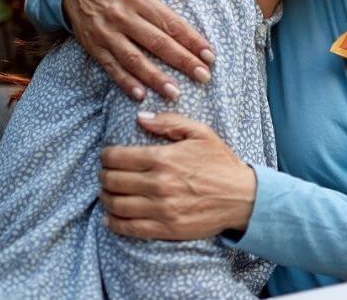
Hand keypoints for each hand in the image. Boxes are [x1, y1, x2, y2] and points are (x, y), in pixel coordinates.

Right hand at [65, 0, 214, 99]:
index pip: (170, 22)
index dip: (192, 39)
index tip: (210, 55)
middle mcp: (123, 16)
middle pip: (157, 43)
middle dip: (182, 61)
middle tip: (204, 77)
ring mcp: (106, 33)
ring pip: (134, 59)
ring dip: (155, 78)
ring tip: (175, 93)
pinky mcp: (93, 46)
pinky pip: (110, 67)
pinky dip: (124, 82)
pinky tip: (140, 95)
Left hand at [98, 113, 256, 239]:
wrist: (243, 197)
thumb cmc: (221, 163)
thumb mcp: (200, 133)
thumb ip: (169, 122)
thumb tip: (140, 117)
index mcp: (163, 158)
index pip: (117, 157)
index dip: (106, 156)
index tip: (107, 156)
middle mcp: (158, 184)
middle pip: (112, 181)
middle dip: (103, 176)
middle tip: (105, 174)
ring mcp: (161, 208)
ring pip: (116, 205)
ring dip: (105, 198)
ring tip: (107, 193)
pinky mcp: (166, 228)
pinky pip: (129, 228)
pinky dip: (113, 223)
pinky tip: (110, 218)